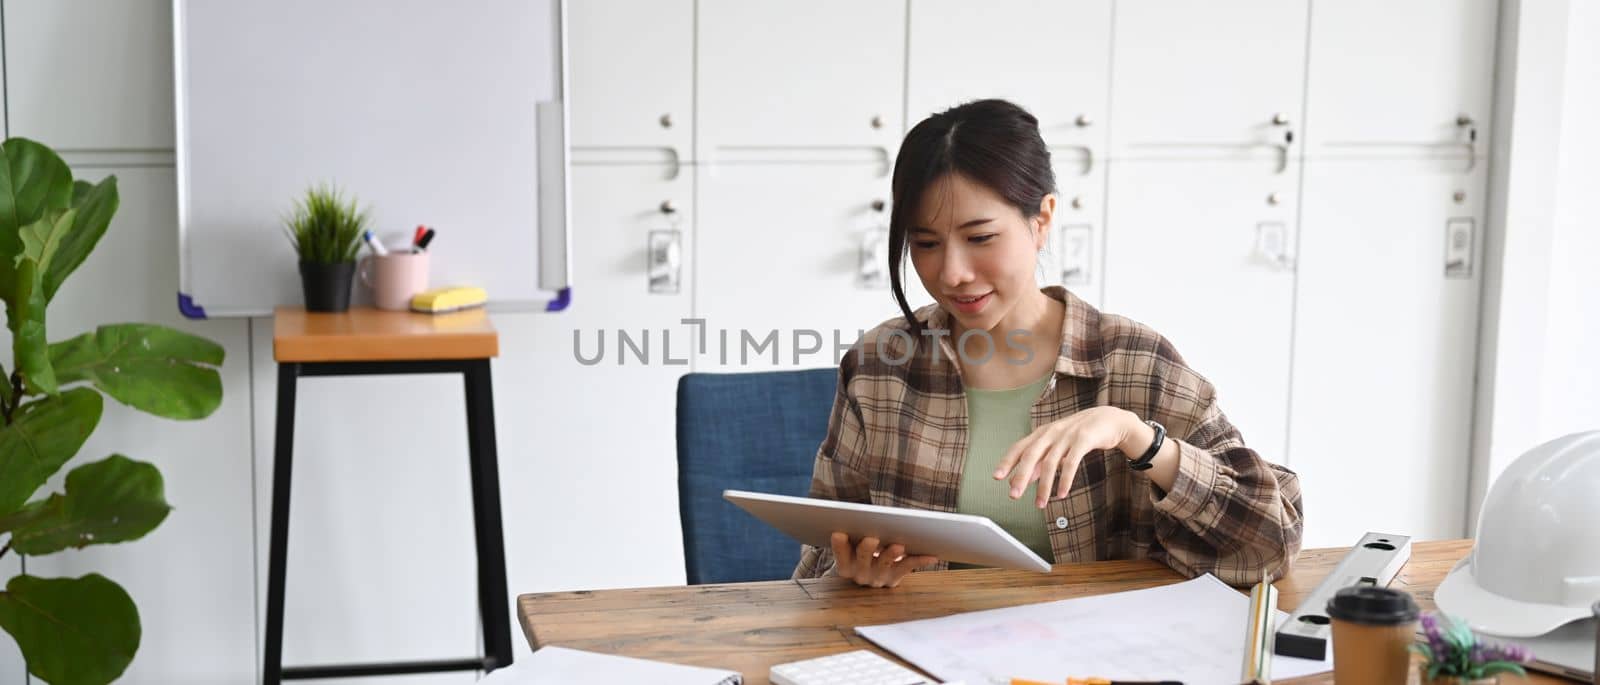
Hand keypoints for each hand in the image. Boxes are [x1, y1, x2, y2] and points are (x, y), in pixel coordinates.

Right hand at [828, 532, 937, 587]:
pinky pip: (907, 567)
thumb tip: (857, 515)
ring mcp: (878, 578)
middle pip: (862, 560)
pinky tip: (931, 555)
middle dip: (866, 550)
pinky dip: (920, 561)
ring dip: (891, 554)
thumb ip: (852, 534)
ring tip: (899, 546)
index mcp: (845, 564)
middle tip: (871, 539)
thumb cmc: (860, 551)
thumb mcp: (851, 545)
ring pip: (885, 565)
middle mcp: (860, 574)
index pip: (840, 555)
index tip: (838, 533)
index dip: (838, 546)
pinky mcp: (894, 578)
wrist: (869, 575)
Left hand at [993, 406, 1137, 506]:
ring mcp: (1067, 435)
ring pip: (1050, 462)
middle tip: (1014, 495)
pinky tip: (1062, 493)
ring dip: (1044, 486)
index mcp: (1042, 434)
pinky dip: (1065, 479)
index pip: (1019, 448)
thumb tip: (1026, 478)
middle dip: (1021, 476)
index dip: (1007, 462)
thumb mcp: (1057, 446)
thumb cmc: (1079, 435)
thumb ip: (1041, 460)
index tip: (996, 477)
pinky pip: (1071, 462)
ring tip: (1040, 504)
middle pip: (1031, 455)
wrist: (1109, 420)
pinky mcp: (1084, 439)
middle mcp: (1051, 433)